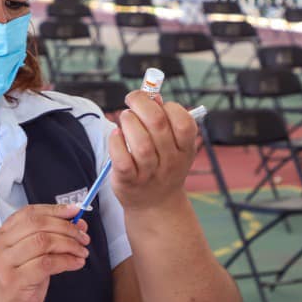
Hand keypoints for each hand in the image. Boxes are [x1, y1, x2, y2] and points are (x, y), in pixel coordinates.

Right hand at [0, 203, 89, 301]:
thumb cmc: (16, 294)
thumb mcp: (27, 262)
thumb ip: (46, 242)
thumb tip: (75, 224)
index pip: (28, 213)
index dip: (54, 209)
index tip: (75, 211)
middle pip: (37, 224)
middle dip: (66, 227)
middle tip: (83, 236)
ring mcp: (3, 265)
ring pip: (43, 241)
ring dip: (69, 244)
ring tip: (82, 251)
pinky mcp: (13, 282)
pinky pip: (47, 263)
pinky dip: (67, 261)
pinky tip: (76, 264)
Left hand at [109, 90, 199, 212]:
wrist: (155, 205)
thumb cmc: (161, 165)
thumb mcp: (173, 146)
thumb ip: (165, 120)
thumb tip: (152, 96)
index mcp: (185, 149)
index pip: (184, 121)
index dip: (168, 106)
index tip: (155, 102)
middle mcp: (171, 161)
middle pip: (157, 123)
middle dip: (141, 103)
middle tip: (131, 100)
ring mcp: (150, 172)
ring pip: (140, 141)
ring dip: (128, 121)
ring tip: (125, 119)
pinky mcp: (129, 181)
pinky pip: (122, 159)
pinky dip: (116, 142)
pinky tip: (116, 135)